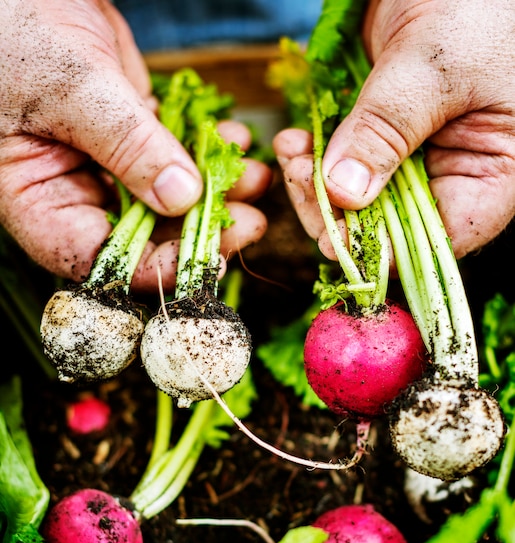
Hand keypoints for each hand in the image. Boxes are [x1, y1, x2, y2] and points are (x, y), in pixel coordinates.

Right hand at [0, 0, 269, 292]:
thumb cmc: (17, 27)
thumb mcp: (72, 88)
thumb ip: (127, 146)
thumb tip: (181, 199)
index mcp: (41, 199)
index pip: (99, 259)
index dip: (154, 268)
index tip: (206, 260)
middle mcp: (75, 191)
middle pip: (145, 237)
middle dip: (201, 231)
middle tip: (249, 221)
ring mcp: (108, 165)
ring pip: (169, 199)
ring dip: (216, 192)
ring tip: (255, 178)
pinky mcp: (133, 137)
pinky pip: (177, 157)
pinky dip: (208, 153)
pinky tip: (234, 143)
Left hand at [273, 0, 514, 261]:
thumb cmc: (475, 4)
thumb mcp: (434, 68)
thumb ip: (387, 131)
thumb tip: (343, 195)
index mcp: (488, 176)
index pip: (435, 242)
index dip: (382, 249)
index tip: (332, 232)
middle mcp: (450, 176)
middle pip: (386, 228)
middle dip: (335, 212)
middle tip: (300, 178)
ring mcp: (412, 158)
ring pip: (356, 200)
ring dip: (315, 184)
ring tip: (291, 151)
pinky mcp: (380, 136)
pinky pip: (341, 164)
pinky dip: (313, 157)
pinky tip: (294, 141)